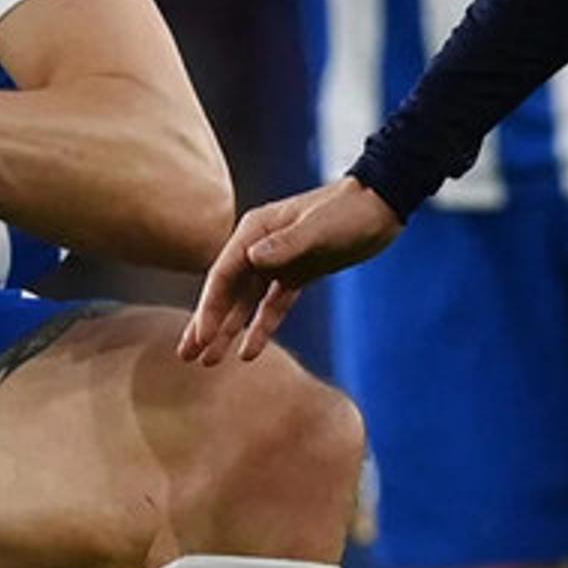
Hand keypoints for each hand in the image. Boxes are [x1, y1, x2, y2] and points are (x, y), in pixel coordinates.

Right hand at [179, 177, 403, 365]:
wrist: (381, 207)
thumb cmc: (349, 213)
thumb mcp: (319, 229)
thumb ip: (287, 244)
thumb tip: (251, 258)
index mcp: (255, 231)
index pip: (223, 275)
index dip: (209, 309)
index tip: (200, 338)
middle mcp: (260, 247)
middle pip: (226, 291)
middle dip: (206, 324)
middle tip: (186, 356)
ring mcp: (278, 262)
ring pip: (245, 303)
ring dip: (227, 330)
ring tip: (208, 361)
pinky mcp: (297, 274)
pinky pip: (272, 306)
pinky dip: (260, 327)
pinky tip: (248, 352)